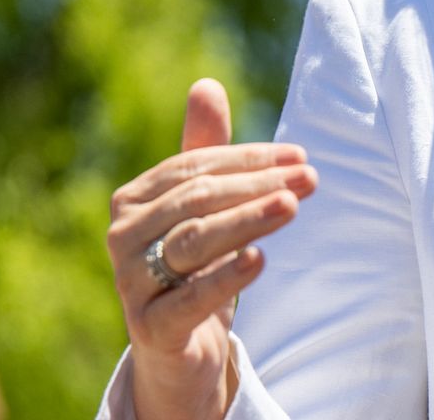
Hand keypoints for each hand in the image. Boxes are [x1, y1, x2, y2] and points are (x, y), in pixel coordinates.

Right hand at [106, 78, 318, 419]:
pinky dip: (224, 277)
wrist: (177, 350)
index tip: (300, 156)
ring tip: (291, 206)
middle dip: (257, 185)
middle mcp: (123, 236)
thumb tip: (206, 84)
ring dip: (247, 220)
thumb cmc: (194, 268)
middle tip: (310, 178)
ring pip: (194, 241)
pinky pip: (188, 299)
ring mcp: (132, 282)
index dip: (250, 159)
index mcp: (134, 199)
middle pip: (197, 200)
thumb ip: (203, 149)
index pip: (196, 167)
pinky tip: (259, 259)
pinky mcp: (149, 328)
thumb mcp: (201, 210)